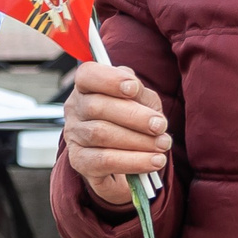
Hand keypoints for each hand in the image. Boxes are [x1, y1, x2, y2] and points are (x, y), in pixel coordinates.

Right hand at [63, 61, 170, 207]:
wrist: (123, 158)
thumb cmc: (132, 121)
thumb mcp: (140, 101)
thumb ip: (141, 94)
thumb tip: (142, 100)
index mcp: (87, 87)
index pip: (87, 75)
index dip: (109, 79)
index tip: (134, 88)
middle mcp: (75, 109)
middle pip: (97, 107)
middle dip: (134, 116)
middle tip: (160, 126)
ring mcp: (74, 136)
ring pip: (101, 134)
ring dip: (138, 140)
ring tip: (163, 144)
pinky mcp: (80, 162)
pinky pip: (104, 161)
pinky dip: (133, 161)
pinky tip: (153, 161)